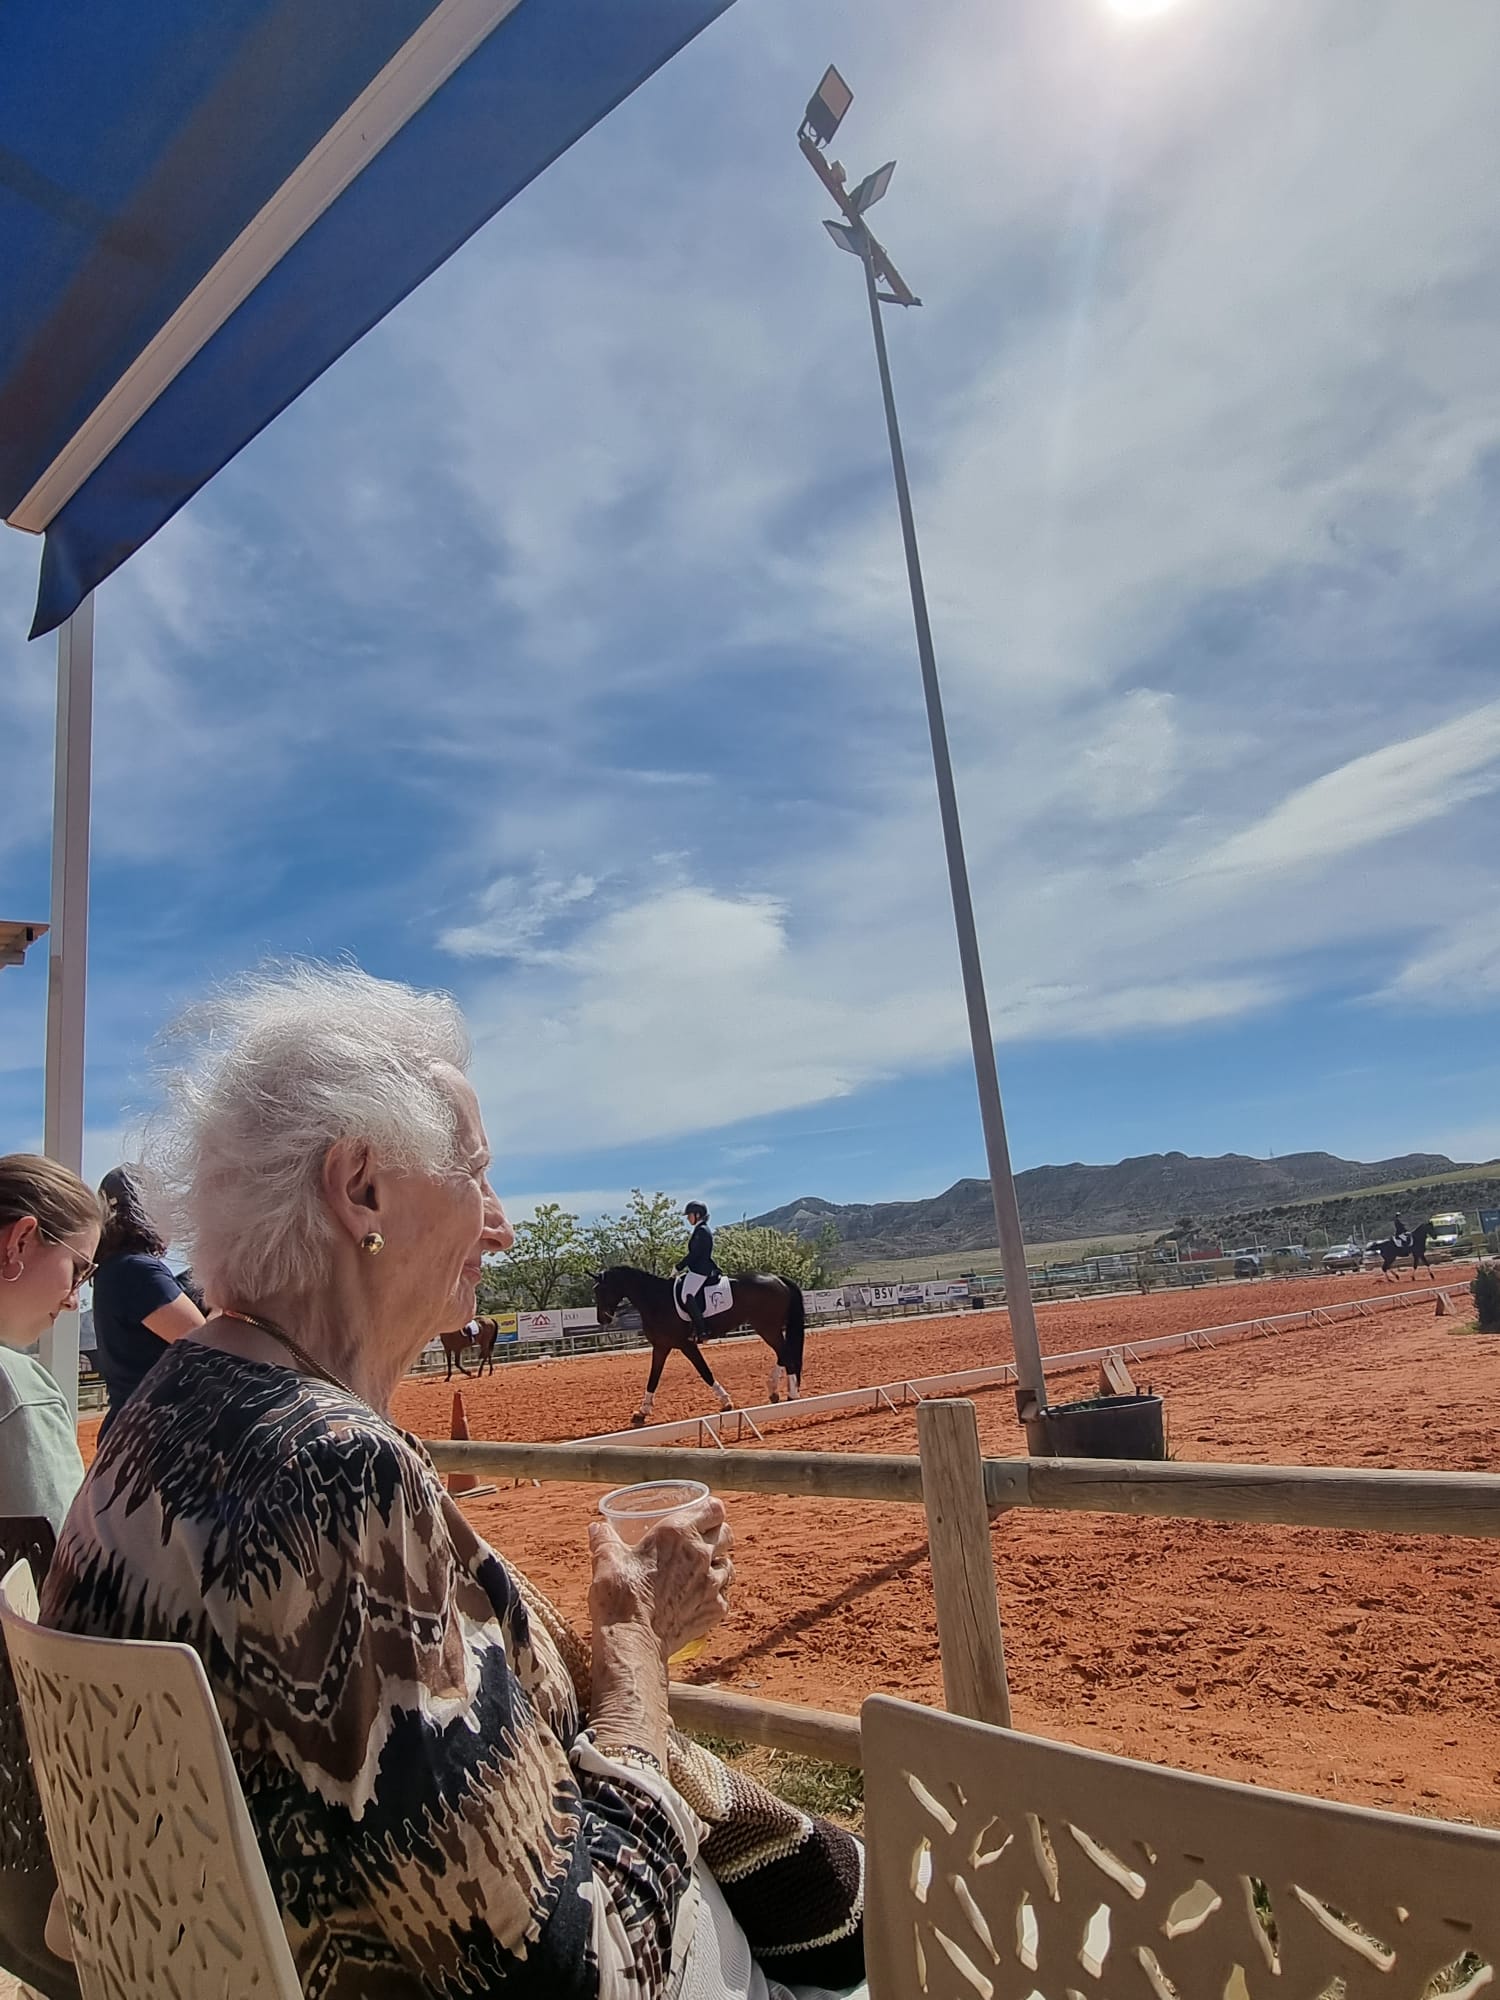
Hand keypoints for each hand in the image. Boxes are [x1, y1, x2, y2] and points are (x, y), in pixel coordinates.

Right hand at [589, 1498, 732, 1662]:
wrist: (632, 1640)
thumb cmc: (620, 1596)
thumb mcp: (606, 1559)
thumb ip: (604, 1539)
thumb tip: (597, 1528)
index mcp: (678, 1533)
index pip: (714, 1509)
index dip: (710, 1510)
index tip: (703, 1514)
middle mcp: (701, 1554)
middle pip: (727, 1534)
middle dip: (717, 1535)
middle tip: (701, 1541)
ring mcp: (711, 1583)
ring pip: (729, 1565)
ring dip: (718, 1565)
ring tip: (702, 1571)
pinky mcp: (714, 1609)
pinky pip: (724, 1596)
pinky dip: (715, 1595)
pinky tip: (699, 1599)